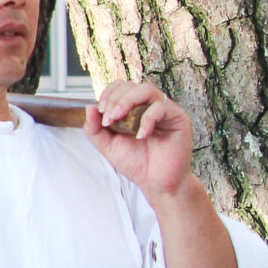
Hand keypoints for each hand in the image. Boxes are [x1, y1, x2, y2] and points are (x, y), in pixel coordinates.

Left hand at [85, 80, 193, 199]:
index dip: (108, 94)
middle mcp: (149, 106)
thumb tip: (88, 107)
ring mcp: (165, 110)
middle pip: (131, 85)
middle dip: (114, 99)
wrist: (156, 182)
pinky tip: (140, 135)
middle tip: (108, 118)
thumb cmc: (135, 162)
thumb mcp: (107, 145)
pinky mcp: (179, 118)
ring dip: (127, 101)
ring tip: (118, 118)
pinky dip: (147, 119)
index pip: (120, 87)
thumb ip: (94, 128)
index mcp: (133, 108)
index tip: (100, 112)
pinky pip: (162, 107)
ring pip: (147, 89)